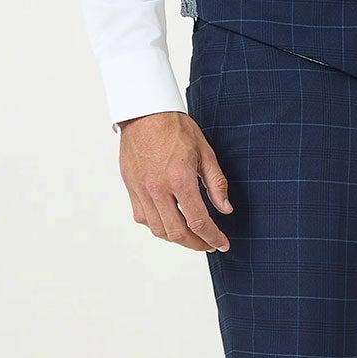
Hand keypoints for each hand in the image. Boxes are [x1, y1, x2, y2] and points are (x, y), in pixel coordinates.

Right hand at [116, 112, 233, 251]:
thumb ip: (216, 184)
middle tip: (209, 244)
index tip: (222, 244)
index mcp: (179, 179)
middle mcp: (158, 189)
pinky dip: (157, 225)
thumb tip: (225, 209)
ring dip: (176, 238)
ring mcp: (141, 190)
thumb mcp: (205, 152)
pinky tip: (169, 220)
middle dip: (196, 244)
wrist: (144, 112)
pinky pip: (143, 218)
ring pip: (158, 229)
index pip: (199, 222)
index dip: (213, 238)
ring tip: (191, 234)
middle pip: (177, 233)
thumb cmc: (175, 127)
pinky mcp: (131, 188)